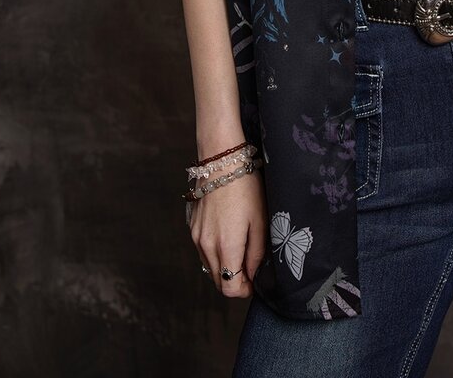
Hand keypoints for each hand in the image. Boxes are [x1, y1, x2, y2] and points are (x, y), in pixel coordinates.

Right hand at [189, 169, 266, 297]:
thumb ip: (256, 253)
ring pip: (210, 268)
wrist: (222, 161)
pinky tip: (228, 238)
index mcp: (226, 247)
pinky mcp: (193, 228)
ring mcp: (197, 238)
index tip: (254, 282)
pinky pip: (203, 252)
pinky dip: (215, 254)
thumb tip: (252, 274)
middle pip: (219, 281)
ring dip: (224, 268)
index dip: (244, 291)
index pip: (230, 288)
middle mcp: (207, 246)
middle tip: (250, 269)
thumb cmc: (245, 188)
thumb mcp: (259, 221)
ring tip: (241, 251)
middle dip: (235, 281)